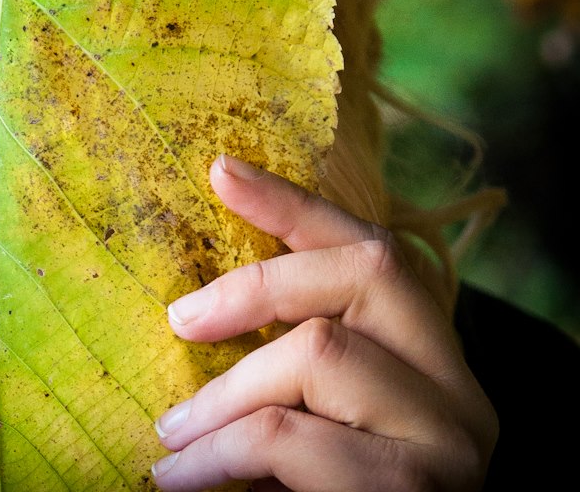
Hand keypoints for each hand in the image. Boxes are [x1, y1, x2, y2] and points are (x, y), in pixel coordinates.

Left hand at [152, 155, 496, 491]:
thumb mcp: (314, 419)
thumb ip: (288, 363)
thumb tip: (191, 307)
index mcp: (431, 359)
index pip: (371, 248)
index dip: (296, 204)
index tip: (220, 168)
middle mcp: (461, 391)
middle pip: (361, 273)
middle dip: (253, 287)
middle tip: (177, 320)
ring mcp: (451, 446)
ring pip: (321, 354)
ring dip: (222, 397)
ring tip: (168, 443)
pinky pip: (298, 443)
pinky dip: (223, 455)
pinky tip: (183, 480)